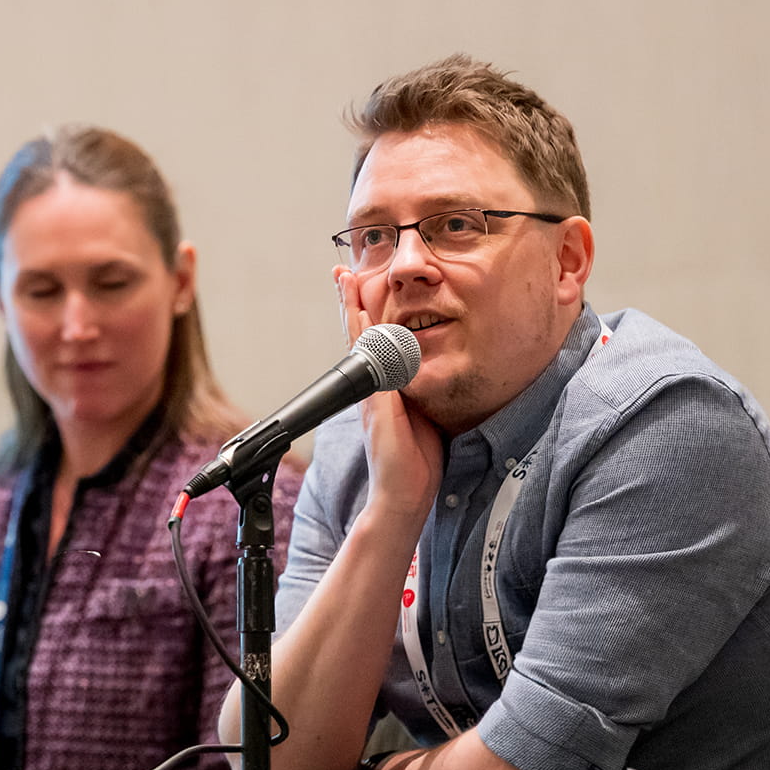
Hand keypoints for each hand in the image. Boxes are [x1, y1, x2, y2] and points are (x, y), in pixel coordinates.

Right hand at [334, 266, 442, 519]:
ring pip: (359, 345)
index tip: (357, 287)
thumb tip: (428, 369)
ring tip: (346, 283)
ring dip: (351, 312)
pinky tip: (362, 320)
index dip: (362, 316)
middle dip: (348, 303)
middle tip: (341, 272)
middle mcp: (371, 390)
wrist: (403, 497)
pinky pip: (371, 367)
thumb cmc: (415, 461)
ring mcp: (371, 398)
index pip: (370, 345)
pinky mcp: (378, 408)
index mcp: (382, 391)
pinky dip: (365, 342)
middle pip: (356, 337)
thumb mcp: (420, 416)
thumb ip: (419, 392)